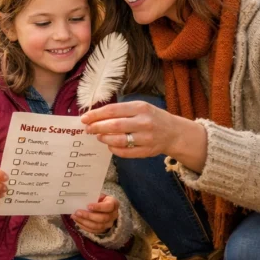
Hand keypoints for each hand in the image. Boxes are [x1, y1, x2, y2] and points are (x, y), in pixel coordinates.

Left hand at [71, 194, 118, 234]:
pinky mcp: (103, 230)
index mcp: (114, 204)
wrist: (106, 207)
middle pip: (102, 218)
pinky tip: (77, 221)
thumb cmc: (101, 199)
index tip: (88, 206)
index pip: (108, 207)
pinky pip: (94, 230)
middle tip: (77, 212)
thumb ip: (94, 197)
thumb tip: (83, 199)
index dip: (98, 207)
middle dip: (88, 216)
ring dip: (84, 222)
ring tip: (75, 217)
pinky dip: (84, 226)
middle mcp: (113, 215)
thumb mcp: (100, 195)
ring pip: (97, 226)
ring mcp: (109, 224)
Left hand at [81, 101, 206, 170]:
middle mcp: (144, 122)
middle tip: (88, 129)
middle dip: (97, 127)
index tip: (84, 118)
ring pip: (119, 140)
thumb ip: (120, 110)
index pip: (112, 110)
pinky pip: (126, 152)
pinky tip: (110, 146)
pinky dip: (114, 149)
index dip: (96, 115)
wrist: (174, 132)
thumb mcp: (139, 107)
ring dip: (104, 139)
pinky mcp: (148, 151)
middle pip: (114, 125)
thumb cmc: (151, 117)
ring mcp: (147, 138)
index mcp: (140, 108)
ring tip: (99, 136)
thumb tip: (94, 115)